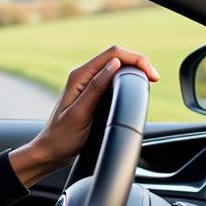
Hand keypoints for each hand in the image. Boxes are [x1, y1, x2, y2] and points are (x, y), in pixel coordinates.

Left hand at [9, 45, 159, 187]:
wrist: (50, 151)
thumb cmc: (62, 137)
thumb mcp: (80, 113)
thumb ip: (96, 88)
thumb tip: (114, 64)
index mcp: (78, 76)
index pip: (113, 54)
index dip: (137, 60)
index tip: (152, 75)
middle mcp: (82, 75)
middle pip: (116, 56)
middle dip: (139, 62)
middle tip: (155, 78)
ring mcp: (86, 83)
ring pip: (115, 65)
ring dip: (134, 69)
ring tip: (149, 80)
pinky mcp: (90, 92)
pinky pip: (112, 77)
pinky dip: (126, 77)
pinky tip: (134, 85)